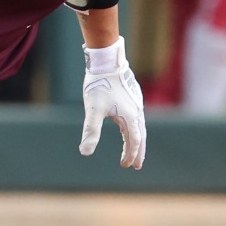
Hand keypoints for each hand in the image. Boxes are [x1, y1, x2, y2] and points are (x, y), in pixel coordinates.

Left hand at [78, 37, 145, 169]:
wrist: (106, 60)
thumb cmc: (99, 84)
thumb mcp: (93, 110)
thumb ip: (91, 132)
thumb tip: (85, 152)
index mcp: (130, 116)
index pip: (134, 141)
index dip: (131, 154)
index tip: (126, 165)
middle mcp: (136, 110)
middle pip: (140, 135)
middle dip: (138, 151)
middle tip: (137, 165)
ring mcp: (135, 102)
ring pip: (139, 125)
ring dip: (137, 139)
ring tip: (134, 148)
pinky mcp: (132, 95)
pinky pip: (136, 115)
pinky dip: (135, 126)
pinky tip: (128, 125)